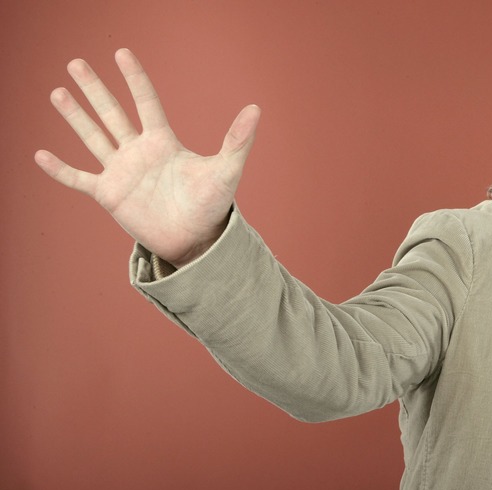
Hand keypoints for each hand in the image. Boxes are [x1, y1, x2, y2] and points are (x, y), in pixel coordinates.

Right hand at [35, 49, 260, 267]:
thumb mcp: (225, 170)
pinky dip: (60, 169)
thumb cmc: (212, 205)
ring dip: (75, 117)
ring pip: (93, 138)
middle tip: (76, 63)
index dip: (134, 78)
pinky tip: (40, 154)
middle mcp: (139, 152)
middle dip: (95, 89)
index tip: (121, 53)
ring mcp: (122, 172)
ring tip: (57, 92)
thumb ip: (237, 140)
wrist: (196, 240)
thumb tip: (256, 109)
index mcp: (163, 142)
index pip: (146, 102)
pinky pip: (79, 179)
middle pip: (113, 113)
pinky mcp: (110, 195)